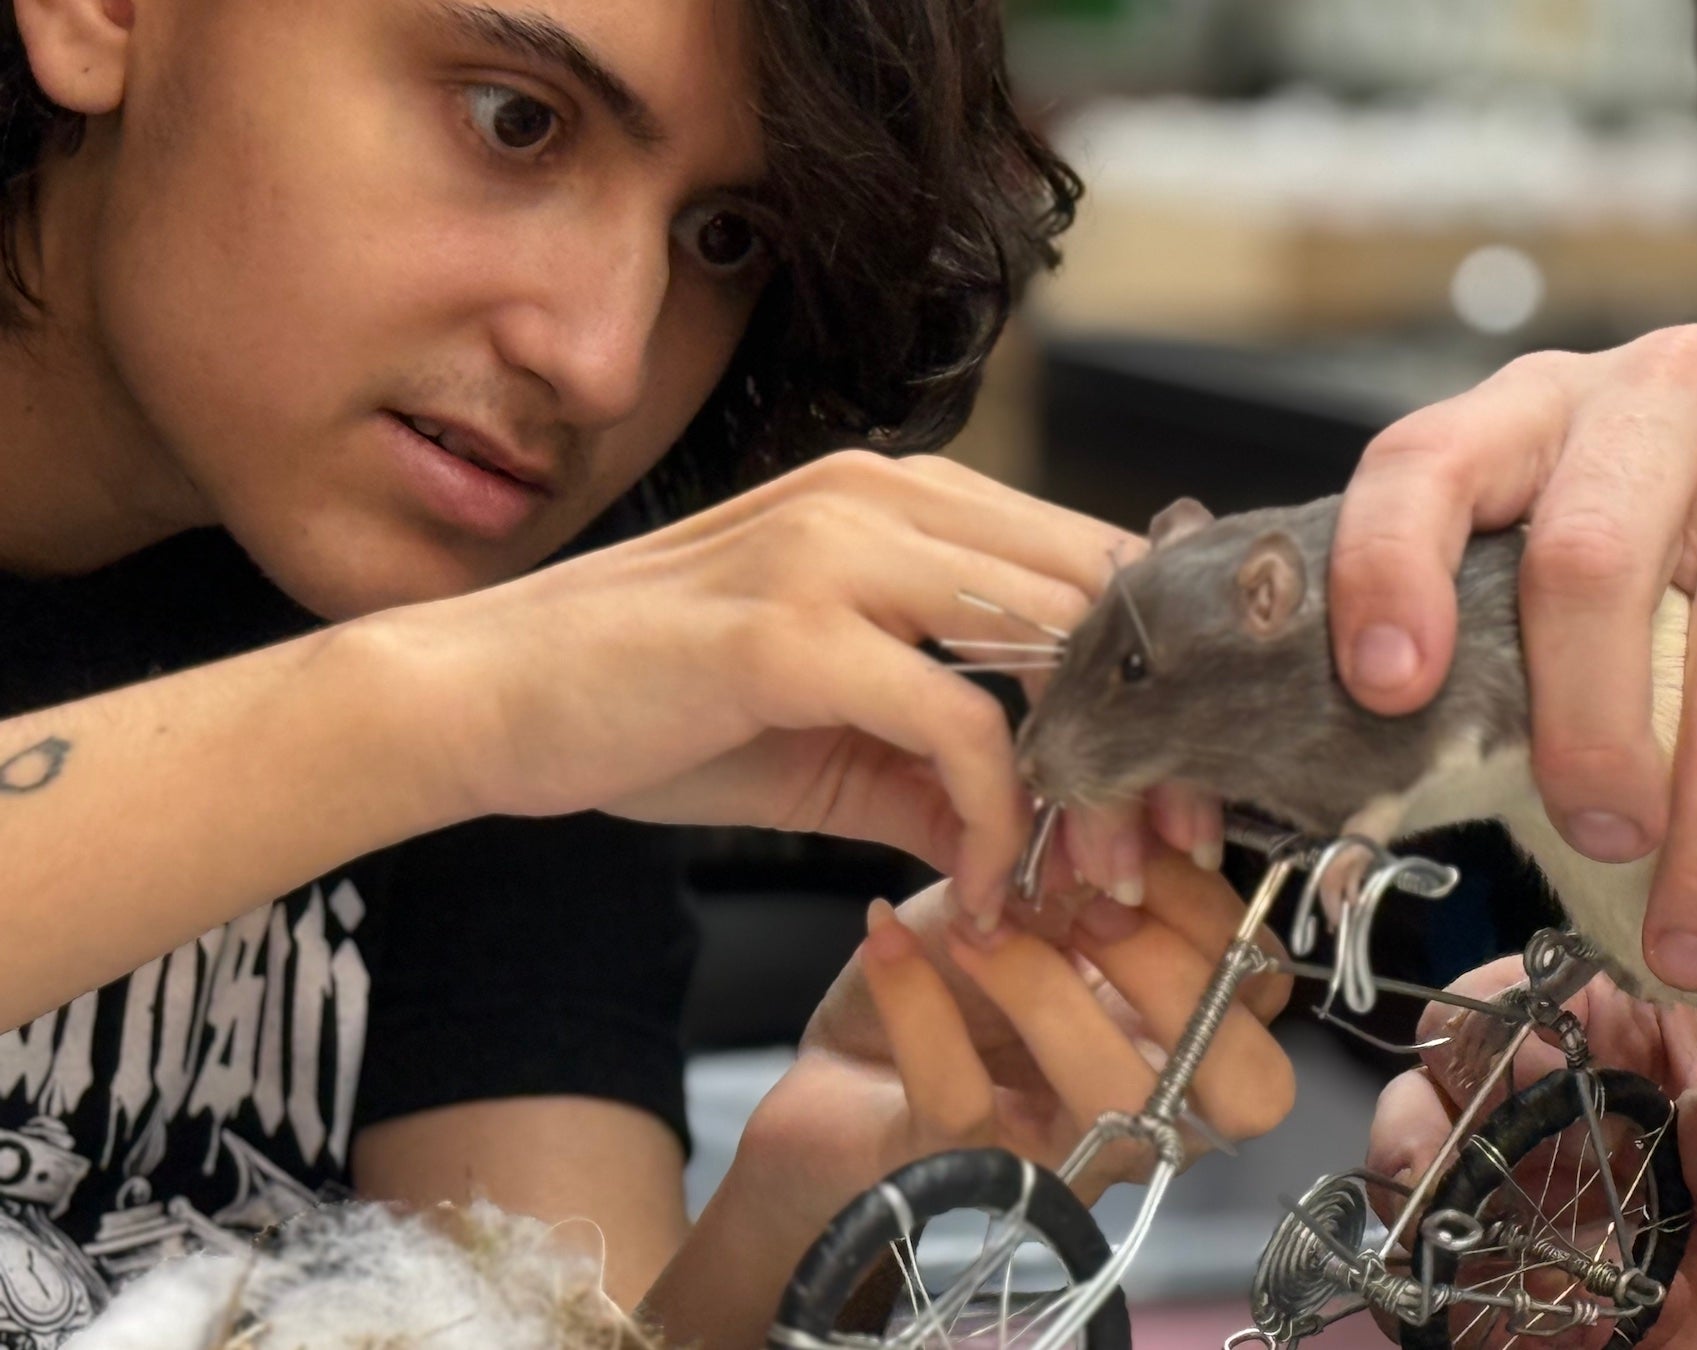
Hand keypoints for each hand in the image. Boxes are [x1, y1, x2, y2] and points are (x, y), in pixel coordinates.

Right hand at [365, 450, 1135, 921]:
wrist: (482, 699)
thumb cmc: (646, 702)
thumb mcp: (827, 733)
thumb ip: (941, 764)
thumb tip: (1050, 831)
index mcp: (901, 497)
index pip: (1089, 562)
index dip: (1152, 677)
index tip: (1176, 789)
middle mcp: (882, 498)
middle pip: (1096, 601)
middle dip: (1150, 737)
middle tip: (1163, 847)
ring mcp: (836, 551)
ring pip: (1050, 652)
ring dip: (1093, 786)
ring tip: (1092, 879)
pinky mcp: (792, 628)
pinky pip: (960, 727)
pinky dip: (997, 821)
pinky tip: (982, 889)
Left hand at [750, 852, 1292, 1234]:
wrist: (841, 1068)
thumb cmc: (959, 982)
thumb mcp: (1031, 898)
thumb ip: (1091, 863)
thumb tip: (1127, 812)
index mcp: (1187, 1037)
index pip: (1262, 989)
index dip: (1207, 911)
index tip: (1126, 843)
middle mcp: (1155, 1112)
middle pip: (1248, 1084)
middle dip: (1176, 978)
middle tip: (1085, 909)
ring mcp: (1070, 1158)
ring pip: (1116, 1098)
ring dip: (1044, 987)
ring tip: (975, 925)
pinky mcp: (970, 1180)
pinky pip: (965, 1102)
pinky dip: (922, 1006)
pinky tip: (886, 942)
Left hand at [1327, 328, 1696, 1012]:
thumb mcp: (1607, 531)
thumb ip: (1515, 623)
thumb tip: (1415, 794)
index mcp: (1551, 405)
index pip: (1431, 461)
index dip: (1388, 569)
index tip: (1384, 689)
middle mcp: (1673, 398)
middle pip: (1591, 570)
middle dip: (1585, 742)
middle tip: (1598, 850)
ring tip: (1694, 956)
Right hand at [1368, 956, 1696, 1349]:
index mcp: (1635, 1034)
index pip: (1521, 1006)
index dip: (1486, 1022)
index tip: (1488, 1054)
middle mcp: (1588, 1121)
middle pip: (1456, 1109)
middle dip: (1420, 1124)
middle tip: (1427, 1156)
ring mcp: (1585, 1222)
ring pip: (1457, 1215)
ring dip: (1426, 1224)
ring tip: (1437, 1241)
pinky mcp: (1602, 1318)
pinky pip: (1504, 1320)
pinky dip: (1468, 1316)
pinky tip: (1473, 1313)